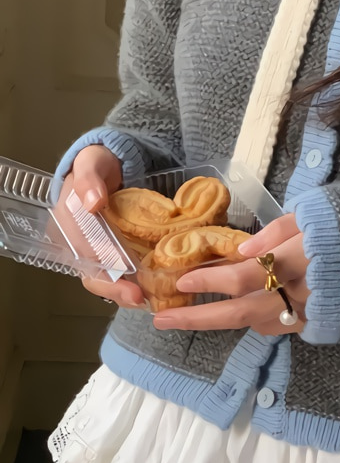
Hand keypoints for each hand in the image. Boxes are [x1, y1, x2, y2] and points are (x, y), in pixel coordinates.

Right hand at [67, 146, 144, 307]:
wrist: (109, 164)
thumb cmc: (98, 163)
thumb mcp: (92, 162)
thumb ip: (90, 178)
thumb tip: (92, 203)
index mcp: (67, 220)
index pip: (82, 246)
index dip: (102, 260)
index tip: (123, 269)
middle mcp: (76, 241)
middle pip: (90, 271)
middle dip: (113, 287)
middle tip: (137, 296)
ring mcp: (93, 250)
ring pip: (103, 279)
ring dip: (122, 293)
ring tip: (145, 301)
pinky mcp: (109, 253)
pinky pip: (117, 274)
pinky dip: (130, 285)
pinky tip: (149, 293)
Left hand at [152, 214, 309, 334]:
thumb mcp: (315, 211)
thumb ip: (278, 230)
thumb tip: (242, 249)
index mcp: (299, 259)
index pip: (244, 276)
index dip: (209, 280)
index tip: (179, 280)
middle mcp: (301, 293)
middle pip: (241, 312)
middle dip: (198, 318)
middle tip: (162, 321)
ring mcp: (311, 313)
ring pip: (256, 323)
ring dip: (221, 322)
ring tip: (189, 317)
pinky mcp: (320, 323)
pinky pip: (278, 326)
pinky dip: (254, 319)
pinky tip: (239, 311)